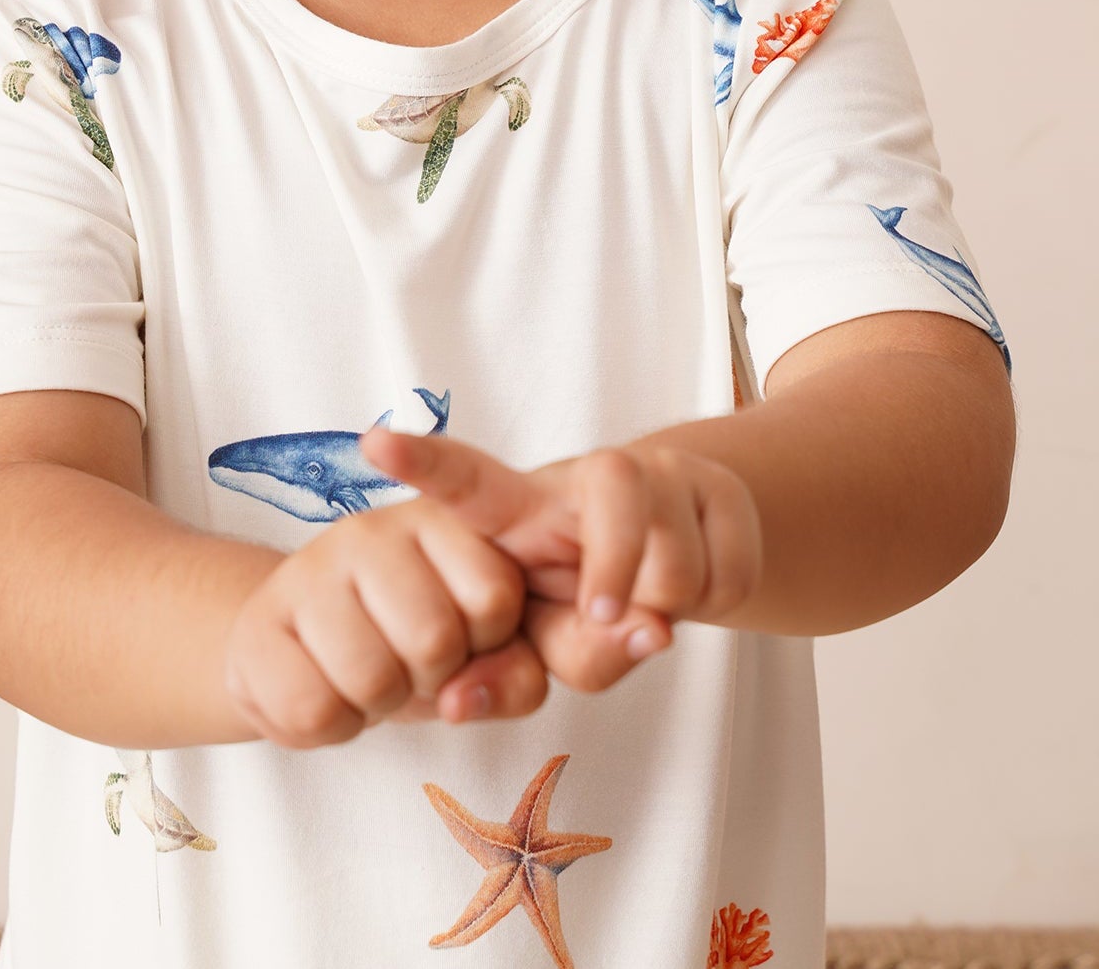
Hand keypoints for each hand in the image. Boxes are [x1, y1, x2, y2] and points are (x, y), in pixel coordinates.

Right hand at [223, 496, 548, 749]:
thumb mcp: (478, 653)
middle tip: (407, 664)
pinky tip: (324, 690)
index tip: (466, 635)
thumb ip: (514, 676)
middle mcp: (372, 528)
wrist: (304, 643)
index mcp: (441, 518)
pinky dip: (327, 728)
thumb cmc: (408, 640)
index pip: (495, 594)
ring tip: (366, 677)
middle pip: (434, 640)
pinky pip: (310, 711)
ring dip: (376, 705)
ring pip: (372, 679)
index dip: (487, 643)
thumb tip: (464, 697)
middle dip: (429, 678)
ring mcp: (308, 568)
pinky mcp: (256, 621)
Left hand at [359, 427, 762, 689]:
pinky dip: (717, 601)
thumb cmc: (589, 597)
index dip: (424, 464)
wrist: (683, 549)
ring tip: (652, 597)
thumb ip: (575, 655)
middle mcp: (586, 478)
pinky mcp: (717, 486)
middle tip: (608, 610)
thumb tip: (647, 635)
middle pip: (612, 524)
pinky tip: (695, 585)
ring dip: (671, 606)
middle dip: (620, 579)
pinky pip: (726, 574)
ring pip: (674, 567)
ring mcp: (657, 476)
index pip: (467, 482)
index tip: (372, 442)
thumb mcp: (562, 642)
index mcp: (522, 512)